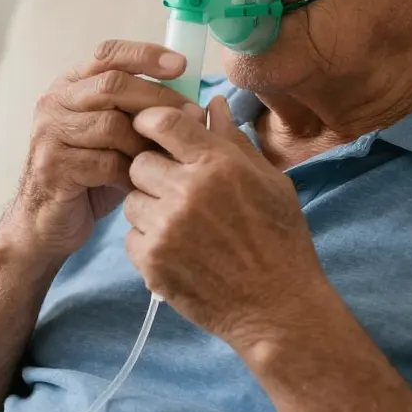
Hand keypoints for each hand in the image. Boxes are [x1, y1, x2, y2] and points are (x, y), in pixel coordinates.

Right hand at [2, 39, 203, 261]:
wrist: (47, 222)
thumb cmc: (90, 176)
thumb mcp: (114, 137)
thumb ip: (139, 113)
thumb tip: (195, 102)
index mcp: (70, 86)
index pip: (108, 54)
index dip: (146, 54)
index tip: (181, 65)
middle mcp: (54, 102)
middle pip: (112, 85)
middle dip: (159, 99)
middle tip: (193, 116)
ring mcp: (50, 133)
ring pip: (111, 125)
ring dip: (146, 143)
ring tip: (166, 159)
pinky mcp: (54, 166)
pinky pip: (105, 162)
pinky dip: (132, 173)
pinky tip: (142, 184)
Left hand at [124, 95, 326, 347]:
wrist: (278, 307)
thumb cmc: (280, 240)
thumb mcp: (269, 181)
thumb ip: (234, 140)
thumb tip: (212, 103)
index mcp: (218, 164)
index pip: (162, 122)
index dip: (151, 122)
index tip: (152, 130)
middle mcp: (187, 191)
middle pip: (139, 162)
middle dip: (153, 171)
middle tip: (176, 190)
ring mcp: (166, 228)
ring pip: (132, 201)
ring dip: (150, 208)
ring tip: (182, 225)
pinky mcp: (152, 261)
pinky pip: (131, 237)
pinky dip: (149, 242)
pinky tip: (179, 251)